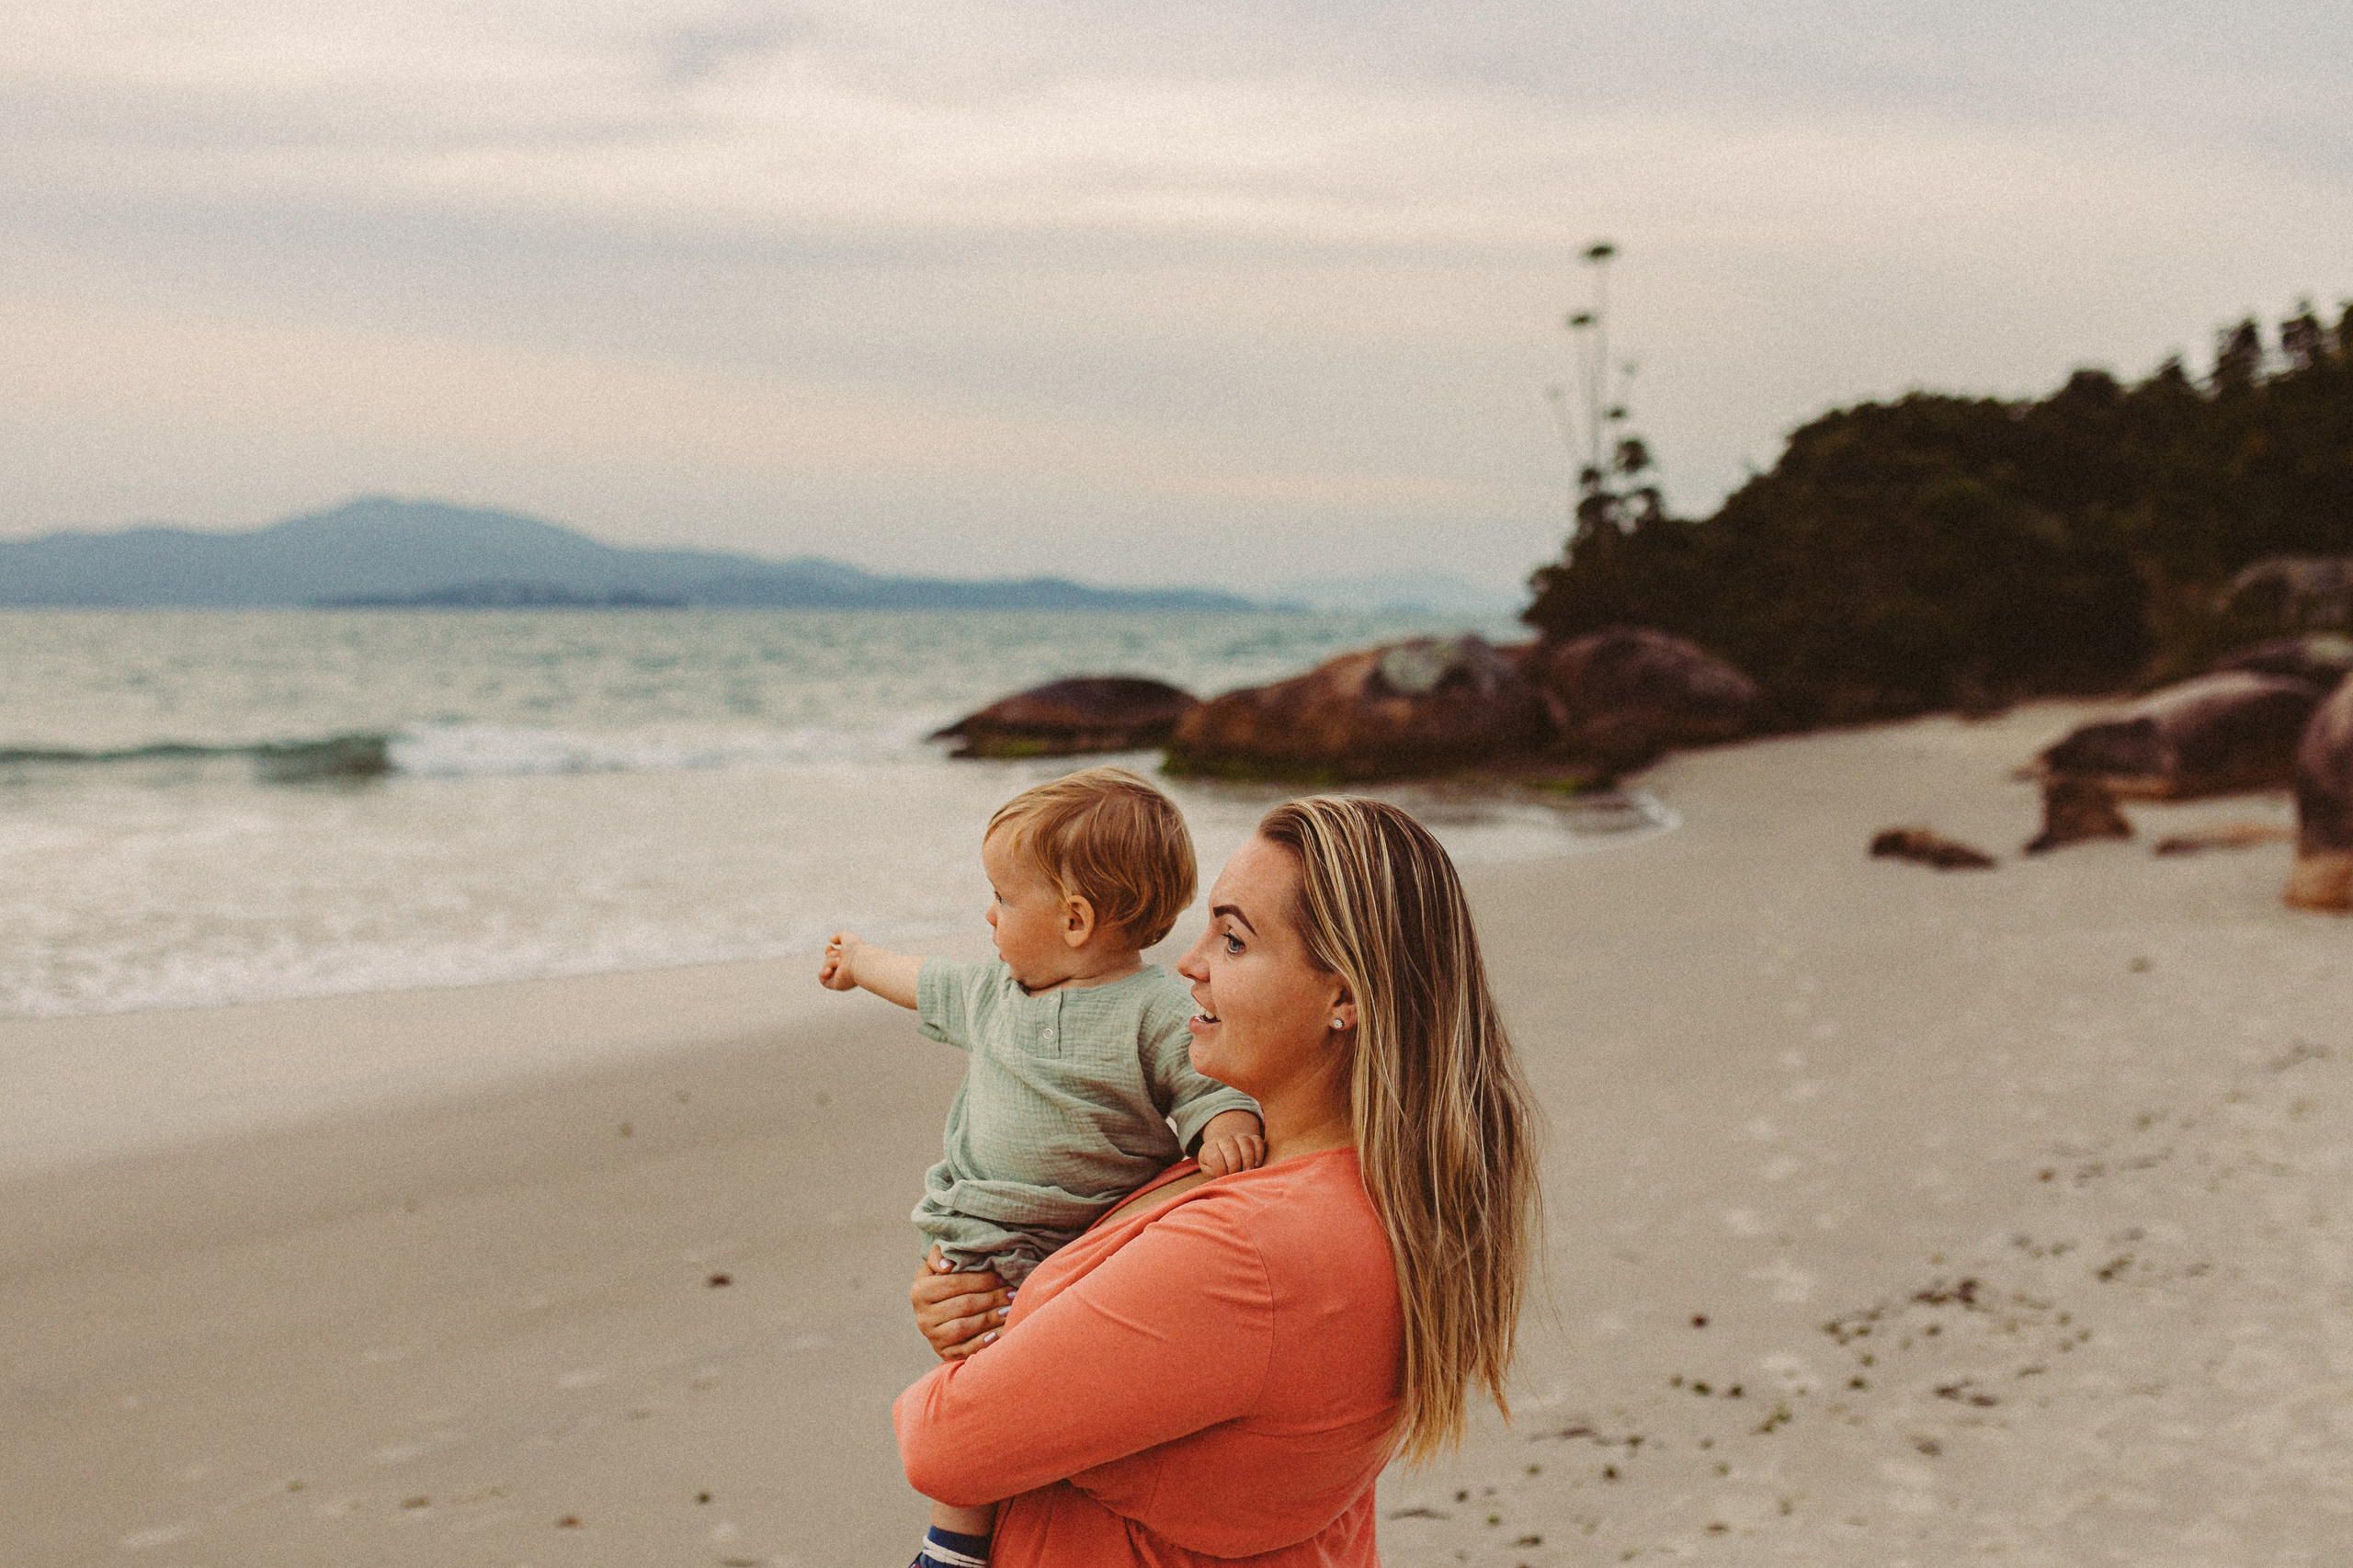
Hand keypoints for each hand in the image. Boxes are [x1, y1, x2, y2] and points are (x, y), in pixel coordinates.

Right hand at [818, 930, 863, 990]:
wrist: (860, 961)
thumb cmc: (856, 949)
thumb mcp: (847, 936)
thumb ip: (839, 936)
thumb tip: (831, 940)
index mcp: (848, 959)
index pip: (833, 955)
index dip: (829, 950)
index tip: (831, 947)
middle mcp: (845, 969)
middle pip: (828, 960)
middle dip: (831, 955)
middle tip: (840, 957)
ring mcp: (841, 978)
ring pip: (825, 968)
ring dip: (829, 962)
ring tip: (839, 962)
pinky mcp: (836, 985)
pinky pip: (823, 980)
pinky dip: (823, 973)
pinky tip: (830, 970)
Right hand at [910, 1246, 1010, 1361]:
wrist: (938, 1313)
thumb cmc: (944, 1283)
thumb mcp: (937, 1267)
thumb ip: (939, 1255)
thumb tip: (947, 1265)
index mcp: (920, 1292)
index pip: (954, 1284)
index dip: (980, 1280)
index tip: (1001, 1276)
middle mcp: (923, 1317)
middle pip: (963, 1305)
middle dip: (992, 1297)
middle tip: (1012, 1293)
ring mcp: (933, 1337)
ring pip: (964, 1327)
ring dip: (990, 1318)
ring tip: (1010, 1310)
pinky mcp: (944, 1353)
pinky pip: (965, 1349)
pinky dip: (982, 1342)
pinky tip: (998, 1334)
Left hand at [1195, 1110, 1265, 1176]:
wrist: (1225, 1154)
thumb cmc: (1216, 1169)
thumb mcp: (1209, 1172)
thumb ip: (1212, 1175)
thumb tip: (1220, 1182)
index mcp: (1209, 1148)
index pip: (1214, 1157)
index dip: (1220, 1170)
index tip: (1224, 1178)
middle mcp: (1224, 1139)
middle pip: (1230, 1147)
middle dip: (1234, 1165)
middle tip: (1237, 1176)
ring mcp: (1239, 1137)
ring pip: (1245, 1142)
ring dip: (1248, 1159)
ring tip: (1248, 1172)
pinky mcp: (1252, 1138)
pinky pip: (1257, 1141)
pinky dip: (1258, 1153)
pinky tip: (1256, 1165)